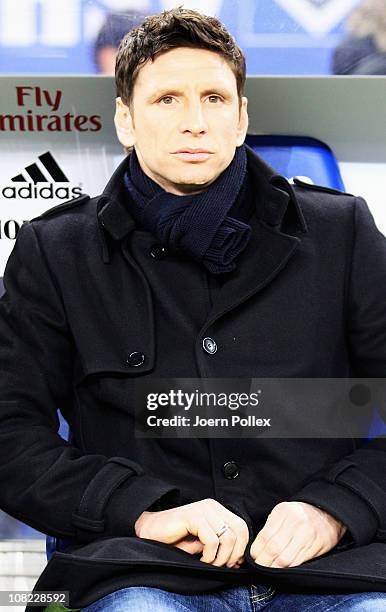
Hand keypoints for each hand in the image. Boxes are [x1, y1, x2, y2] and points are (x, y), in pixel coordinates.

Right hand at [134, 498, 249, 567]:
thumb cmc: (176, 539)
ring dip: (221, 557)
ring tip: (209, 563)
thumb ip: (221, 545)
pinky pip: (212, 540)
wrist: (150, 532)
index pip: (242, 527)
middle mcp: (213, 506)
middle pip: (239, 531)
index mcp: (217, 510)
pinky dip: (209, 556)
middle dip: (234, 554)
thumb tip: (239, 559)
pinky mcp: (194, 516)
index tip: (232, 564)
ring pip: (228, 537)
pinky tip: (200, 560)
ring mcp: (203, 509)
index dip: (241, 548)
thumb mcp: (203, 542)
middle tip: (221, 566)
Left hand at [250, 501, 346, 567]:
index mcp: (283, 512)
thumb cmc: (301, 516)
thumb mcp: (284, 514)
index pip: (264, 536)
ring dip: (274, 568)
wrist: (328, 513)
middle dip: (263, 562)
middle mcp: (294, 522)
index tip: (254, 558)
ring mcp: (306, 534)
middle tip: (259, 568)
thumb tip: (257, 549)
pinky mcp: (316, 545)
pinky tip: (283, 569)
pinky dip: (288, 569)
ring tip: (270, 570)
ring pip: (285, 558)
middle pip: (273, 548)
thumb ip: (271, 528)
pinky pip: (298, 562)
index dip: (256, 551)